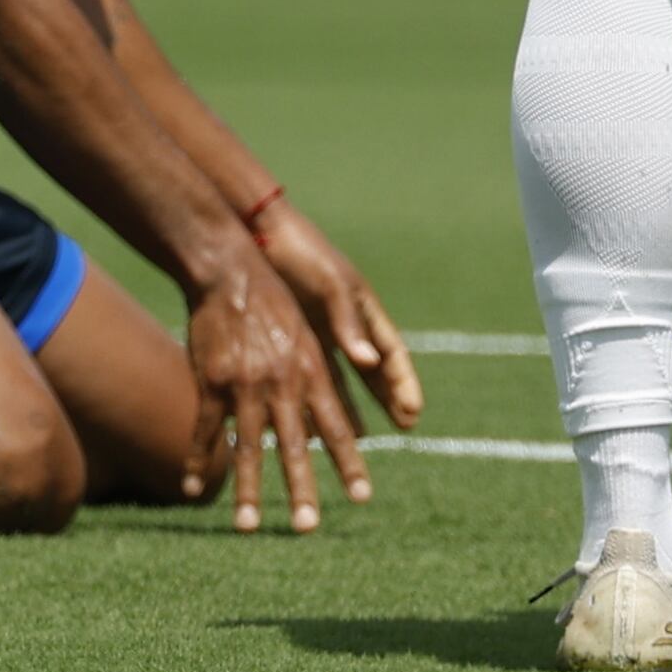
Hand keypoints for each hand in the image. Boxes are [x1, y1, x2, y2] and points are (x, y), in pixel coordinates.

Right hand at [181, 253, 369, 533]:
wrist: (230, 271)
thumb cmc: (274, 304)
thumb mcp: (307, 335)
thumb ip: (317, 382)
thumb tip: (328, 427)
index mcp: (311, 371)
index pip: (336, 426)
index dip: (350, 462)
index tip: (363, 496)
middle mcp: (282, 382)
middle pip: (294, 446)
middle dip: (302, 490)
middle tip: (309, 528)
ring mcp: (245, 384)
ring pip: (247, 448)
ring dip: (248, 491)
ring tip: (249, 527)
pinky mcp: (211, 381)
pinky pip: (204, 429)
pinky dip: (197, 460)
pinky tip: (190, 488)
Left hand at [250, 194, 426, 437]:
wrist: (258, 234)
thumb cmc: (301, 253)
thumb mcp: (330, 286)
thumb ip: (349, 323)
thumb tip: (371, 363)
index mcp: (364, 307)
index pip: (392, 352)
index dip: (403, 381)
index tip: (413, 411)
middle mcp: (346, 323)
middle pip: (374, 368)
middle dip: (389, 397)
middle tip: (405, 426)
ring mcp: (320, 331)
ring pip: (342, 377)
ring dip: (351, 405)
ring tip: (359, 437)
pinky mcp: (293, 336)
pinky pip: (310, 373)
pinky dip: (314, 397)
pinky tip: (312, 421)